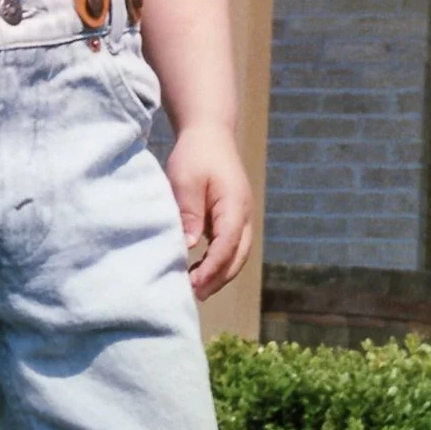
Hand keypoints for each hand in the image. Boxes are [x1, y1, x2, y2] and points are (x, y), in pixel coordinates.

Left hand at [165, 120, 253, 299]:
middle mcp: (244, 215)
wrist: (210, 134)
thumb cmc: (196, 154)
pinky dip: (218, 263)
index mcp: (235, 205)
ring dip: (219, 274)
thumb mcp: (186, 180)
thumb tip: (189, 245)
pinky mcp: (232, 219)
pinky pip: (230, 247)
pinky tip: (197, 271)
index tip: (193, 284)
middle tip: (194, 295)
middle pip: (237, 256)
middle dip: (218, 278)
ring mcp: (241, 218)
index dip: (212, 267)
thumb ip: (189, 212)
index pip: (228, 244)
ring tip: (195, 289)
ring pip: (237, 255)